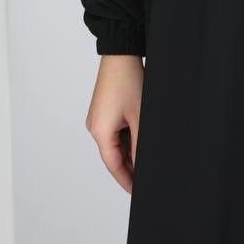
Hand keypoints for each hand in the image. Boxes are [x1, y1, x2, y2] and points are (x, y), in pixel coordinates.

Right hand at [85, 54, 144, 193]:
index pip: (114, 165)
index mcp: (100, 132)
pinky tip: (141, 138)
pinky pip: (115, 130)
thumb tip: (144, 164)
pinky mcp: (103, 110)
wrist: (121, 51)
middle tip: (147, 177)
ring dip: (130, 150)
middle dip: (130, 166)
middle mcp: (95, 127)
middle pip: (113, 155)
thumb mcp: (140, 116)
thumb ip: (141, 144)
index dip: (127, 180)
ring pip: (115, 143)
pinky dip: (127, 137)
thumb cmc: (128, 80)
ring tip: (148, 157)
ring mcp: (98, 118)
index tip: (138, 192)